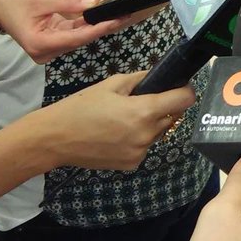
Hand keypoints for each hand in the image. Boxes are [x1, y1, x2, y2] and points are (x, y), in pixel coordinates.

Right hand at [0, 0, 123, 62]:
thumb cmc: (13, 0)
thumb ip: (69, 3)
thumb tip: (96, 2)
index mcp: (39, 44)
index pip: (76, 38)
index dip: (98, 29)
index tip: (117, 20)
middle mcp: (45, 51)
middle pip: (80, 39)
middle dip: (101, 26)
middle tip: (125, 13)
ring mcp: (49, 48)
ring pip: (78, 37)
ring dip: (96, 24)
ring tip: (117, 12)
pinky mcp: (51, 40)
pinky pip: (72, 33)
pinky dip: (85, 24)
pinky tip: (101, 15)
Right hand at [32, 71, 194, 170]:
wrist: (55, 139)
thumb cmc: (82, 107)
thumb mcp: (112, 84)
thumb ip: (142, 79)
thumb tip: (161, 75)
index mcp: (144, 112)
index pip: (184, 100)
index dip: (184, 90)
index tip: (178, 86)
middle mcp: (147, 135)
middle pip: (172, 116)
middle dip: (164, 106)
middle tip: (143, 100)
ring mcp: (140, 152)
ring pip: (158, 132)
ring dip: (151, 124)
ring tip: (124, 118)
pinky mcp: (132, 164)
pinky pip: (145, 146)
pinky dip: (139, 139)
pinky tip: (118, 134)